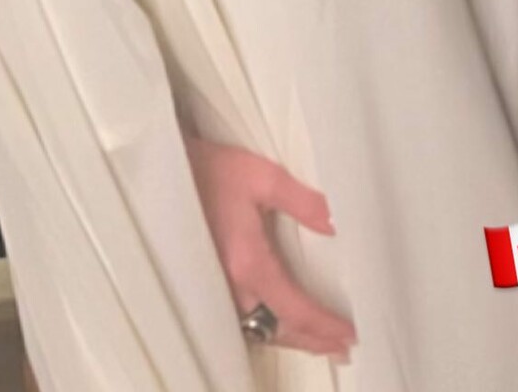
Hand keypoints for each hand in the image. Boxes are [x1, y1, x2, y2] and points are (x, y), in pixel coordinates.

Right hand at [183, 131, 356, 360]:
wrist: (164, 177)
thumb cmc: (212, 172)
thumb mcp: (262, 176)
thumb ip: (303, 202)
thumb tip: (339, 225)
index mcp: (248, 264)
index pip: (294, 309)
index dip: (325, 325)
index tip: (352, 333)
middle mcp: (232, 290)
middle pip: (280, 330)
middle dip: (314, 341)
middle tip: (345, 346)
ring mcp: (217, 294)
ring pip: (261, 331)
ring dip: (293, 339)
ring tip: (323, 340)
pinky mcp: (210, 290)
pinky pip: (245, 323)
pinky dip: (271, 329)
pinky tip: (285, 324)